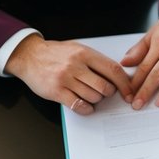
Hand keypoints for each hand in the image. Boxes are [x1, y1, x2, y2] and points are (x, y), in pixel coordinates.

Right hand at [4, 34, 131, 112]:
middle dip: (109, 93)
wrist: (29, 56)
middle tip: (105, 93)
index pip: (112, 69)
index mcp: (84, 53)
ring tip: (91, 96)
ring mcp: (65, 79)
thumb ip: (95, 60)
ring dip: (96, 100)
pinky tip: (86, 106)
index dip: (124, 83)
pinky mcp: (56, 91)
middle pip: (105, 86)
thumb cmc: (55, 54)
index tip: (129, 92)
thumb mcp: (77, 49)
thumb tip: (117, 74)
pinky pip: (78, 105)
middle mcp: (76, 65)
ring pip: (93, 97)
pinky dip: (86, 109)